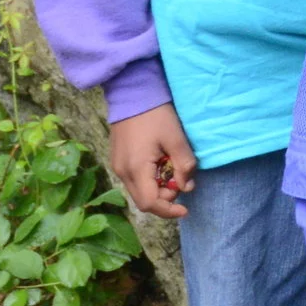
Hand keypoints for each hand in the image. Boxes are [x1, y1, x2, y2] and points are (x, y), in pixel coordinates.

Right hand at [108, 103, 194, 218]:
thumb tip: (187, 186)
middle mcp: (122, 172)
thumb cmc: (156, 115)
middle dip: (165, 198)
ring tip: (174, 170)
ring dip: (158, 188)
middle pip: (143, 200)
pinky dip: (150, 180)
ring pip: (139, 191)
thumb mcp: (176, 138)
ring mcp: (118, 167)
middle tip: (182, 181)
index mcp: (136, 169)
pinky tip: (162, 165)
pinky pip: (135, 180)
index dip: (168, 210)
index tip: (186, 209)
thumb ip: (184, 164)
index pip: (150, 203)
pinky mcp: (119, 160)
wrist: (133, 95)